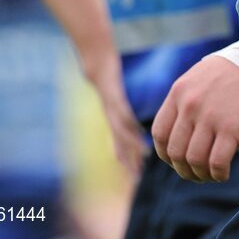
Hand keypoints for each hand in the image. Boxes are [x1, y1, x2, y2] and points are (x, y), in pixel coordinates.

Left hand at [90, 57, 146, 178]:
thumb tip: (130, 121)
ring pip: (120, 130)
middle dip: (127, 160)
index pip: (120, 144)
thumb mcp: (116, 96)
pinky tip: (138, 130)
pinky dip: (129, 123)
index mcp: (113, 120)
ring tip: (142, 158)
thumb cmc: (108, 77)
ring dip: (130, 145)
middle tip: (136, 177)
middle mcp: (111, 117)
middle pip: (119, 142)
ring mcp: (111, 107)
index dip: (126, 159)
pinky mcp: (113, 94)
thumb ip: (122, 109)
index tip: (135, 176)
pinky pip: (121, 111)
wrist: (96, 61)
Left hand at [152, 57, 238, 182]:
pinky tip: (225, 173)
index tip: (178, 161)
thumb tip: (182, 131)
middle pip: (176, 152)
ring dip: (202, 175)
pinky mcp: (231, 128)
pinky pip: (217, 163)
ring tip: (212, 175)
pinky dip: (219, 175)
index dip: (166, 154)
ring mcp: (210, 116)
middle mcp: (190, 105)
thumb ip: (188, 99)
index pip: (160, 133)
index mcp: (180, 91)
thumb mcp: (202, 76)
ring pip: (194, 161)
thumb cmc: (237, 69)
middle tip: (197, 174)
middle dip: (185, 170)